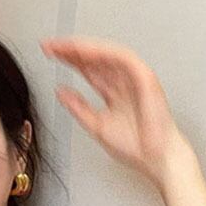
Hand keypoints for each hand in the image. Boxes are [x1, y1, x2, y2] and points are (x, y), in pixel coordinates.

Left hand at [40, 36, 192, 187]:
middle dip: (72, 51)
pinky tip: (88, 52)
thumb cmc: (135, 147)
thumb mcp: (97, 126)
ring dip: (85, 49)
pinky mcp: (145, 77)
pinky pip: (123, 59)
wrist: (155, 159)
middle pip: (95, 60)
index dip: (69, 62)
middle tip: (50, 47)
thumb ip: (78, 108)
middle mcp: (122, 83)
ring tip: (65, 47)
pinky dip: (105, 54)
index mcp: (113, 93)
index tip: (50, 56)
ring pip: (107, 55)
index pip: (88, 71)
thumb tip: (60, 92)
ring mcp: (134, 79)